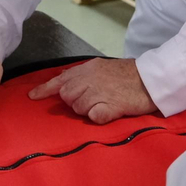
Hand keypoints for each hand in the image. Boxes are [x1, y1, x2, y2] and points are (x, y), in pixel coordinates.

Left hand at [27, 58, 154, 123]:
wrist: (152, 79)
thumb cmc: (129, 75)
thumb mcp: (103, 68)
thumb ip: (84, 75)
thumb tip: (65, 83)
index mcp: (88, 69)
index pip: (60, 79)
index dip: (45, 89)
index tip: (33, 97)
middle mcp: (90, 79)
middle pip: (66, 96)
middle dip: (74, 102)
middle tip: (91, 101)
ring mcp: (99, 92)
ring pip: (78, 108)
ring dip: (88, 110)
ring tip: (105, 104)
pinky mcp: (110, 107)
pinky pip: (94, 116)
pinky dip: (99, 117)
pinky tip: (109, 112)